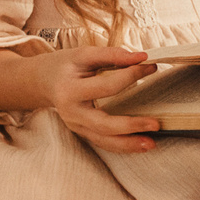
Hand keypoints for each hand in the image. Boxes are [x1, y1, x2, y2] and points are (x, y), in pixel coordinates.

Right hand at [41, 45, 161, 152]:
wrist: (43, 81)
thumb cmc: (65, 65)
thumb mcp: (84, 54)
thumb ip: (112, 55)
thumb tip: (142, 57)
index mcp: (70, 90)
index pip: (107, 86)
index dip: (131, 76)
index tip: (152, 67)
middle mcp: (71, 112)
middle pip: (103, 124)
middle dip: (130, 125)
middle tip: (156, 123)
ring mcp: (76, 126)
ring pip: (103, 140)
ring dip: (129, 144)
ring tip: (151, 143)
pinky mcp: (82, 132)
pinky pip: (103, 142)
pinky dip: (122, 145)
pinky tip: (140, 144)